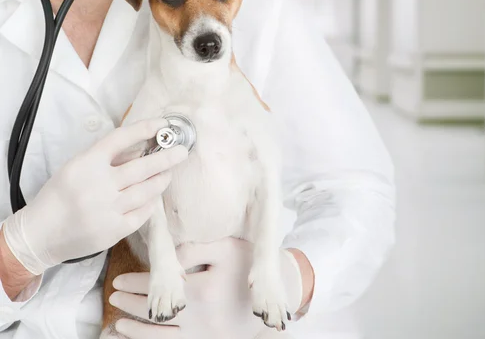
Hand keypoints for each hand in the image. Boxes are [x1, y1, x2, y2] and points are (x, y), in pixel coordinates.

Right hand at [3, 119, 187, 274]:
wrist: (40, 234)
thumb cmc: (59, 196)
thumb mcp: (76, 167)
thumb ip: (106, 158)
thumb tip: (141, 147)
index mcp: (86, 163)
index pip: (121, 138)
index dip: (145, 128)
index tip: (162, 124)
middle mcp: (98, 185)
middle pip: (142, 166)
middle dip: (167, 158)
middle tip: (182, 152)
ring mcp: (107, 209)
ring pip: (147, 190)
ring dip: (162, 179)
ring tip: (168, 173)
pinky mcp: (113, 230)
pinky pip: (143, 213)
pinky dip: (151, 203)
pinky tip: (154, 196)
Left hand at [110, 238, 302, 338]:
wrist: (276, 295)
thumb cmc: (249, 266)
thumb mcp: (225, 248)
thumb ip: (194, 250)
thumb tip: (168, 258)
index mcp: (201, 291)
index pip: (159, 288)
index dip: (136, 284)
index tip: (119, 279)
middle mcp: (198, 318)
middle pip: (155, 314)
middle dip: (130, 305)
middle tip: (113, 296)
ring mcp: (203, 334)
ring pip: (160, 338)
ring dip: (136, 331)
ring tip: (117, 324)